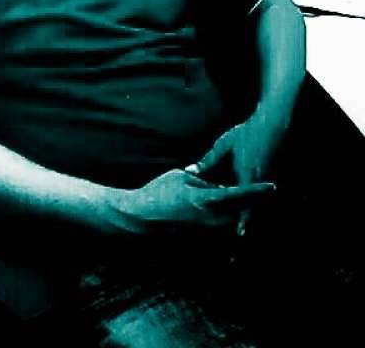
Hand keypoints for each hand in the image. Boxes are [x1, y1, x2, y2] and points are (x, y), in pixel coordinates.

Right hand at [115, 169, 274, 233]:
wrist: (141, 217)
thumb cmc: (159, 192)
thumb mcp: (182, 176)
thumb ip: (204, 179)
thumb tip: (221, 184)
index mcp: (205, 199)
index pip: (238, 194)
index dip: (256, 190)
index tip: (272, 185)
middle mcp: (210, 218)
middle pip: (241, 211)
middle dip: (253, 203)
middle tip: (268, 192)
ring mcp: (206, 230)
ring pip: (233, 222)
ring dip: (242, 214)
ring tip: (248, 202)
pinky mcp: (201, 237)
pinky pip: (221, 230)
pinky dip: (229, 224)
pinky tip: (230, 218)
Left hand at [186, 115, 285, 233]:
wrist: (272, 124)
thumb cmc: (247, 133)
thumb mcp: (224, 145)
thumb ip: (209, 160)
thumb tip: (190, 171)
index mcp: (247, 174)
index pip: (243, 202)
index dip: (242, 221)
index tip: (239, 235)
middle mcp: (258, 181)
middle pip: (253, 208)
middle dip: (246, 224)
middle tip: (238, 239)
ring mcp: (267, 181)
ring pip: (258, 204)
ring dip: (250, 215)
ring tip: (240, 232)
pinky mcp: (270, 178)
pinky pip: (261, 196)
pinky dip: (253, 204)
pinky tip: (244, 210)